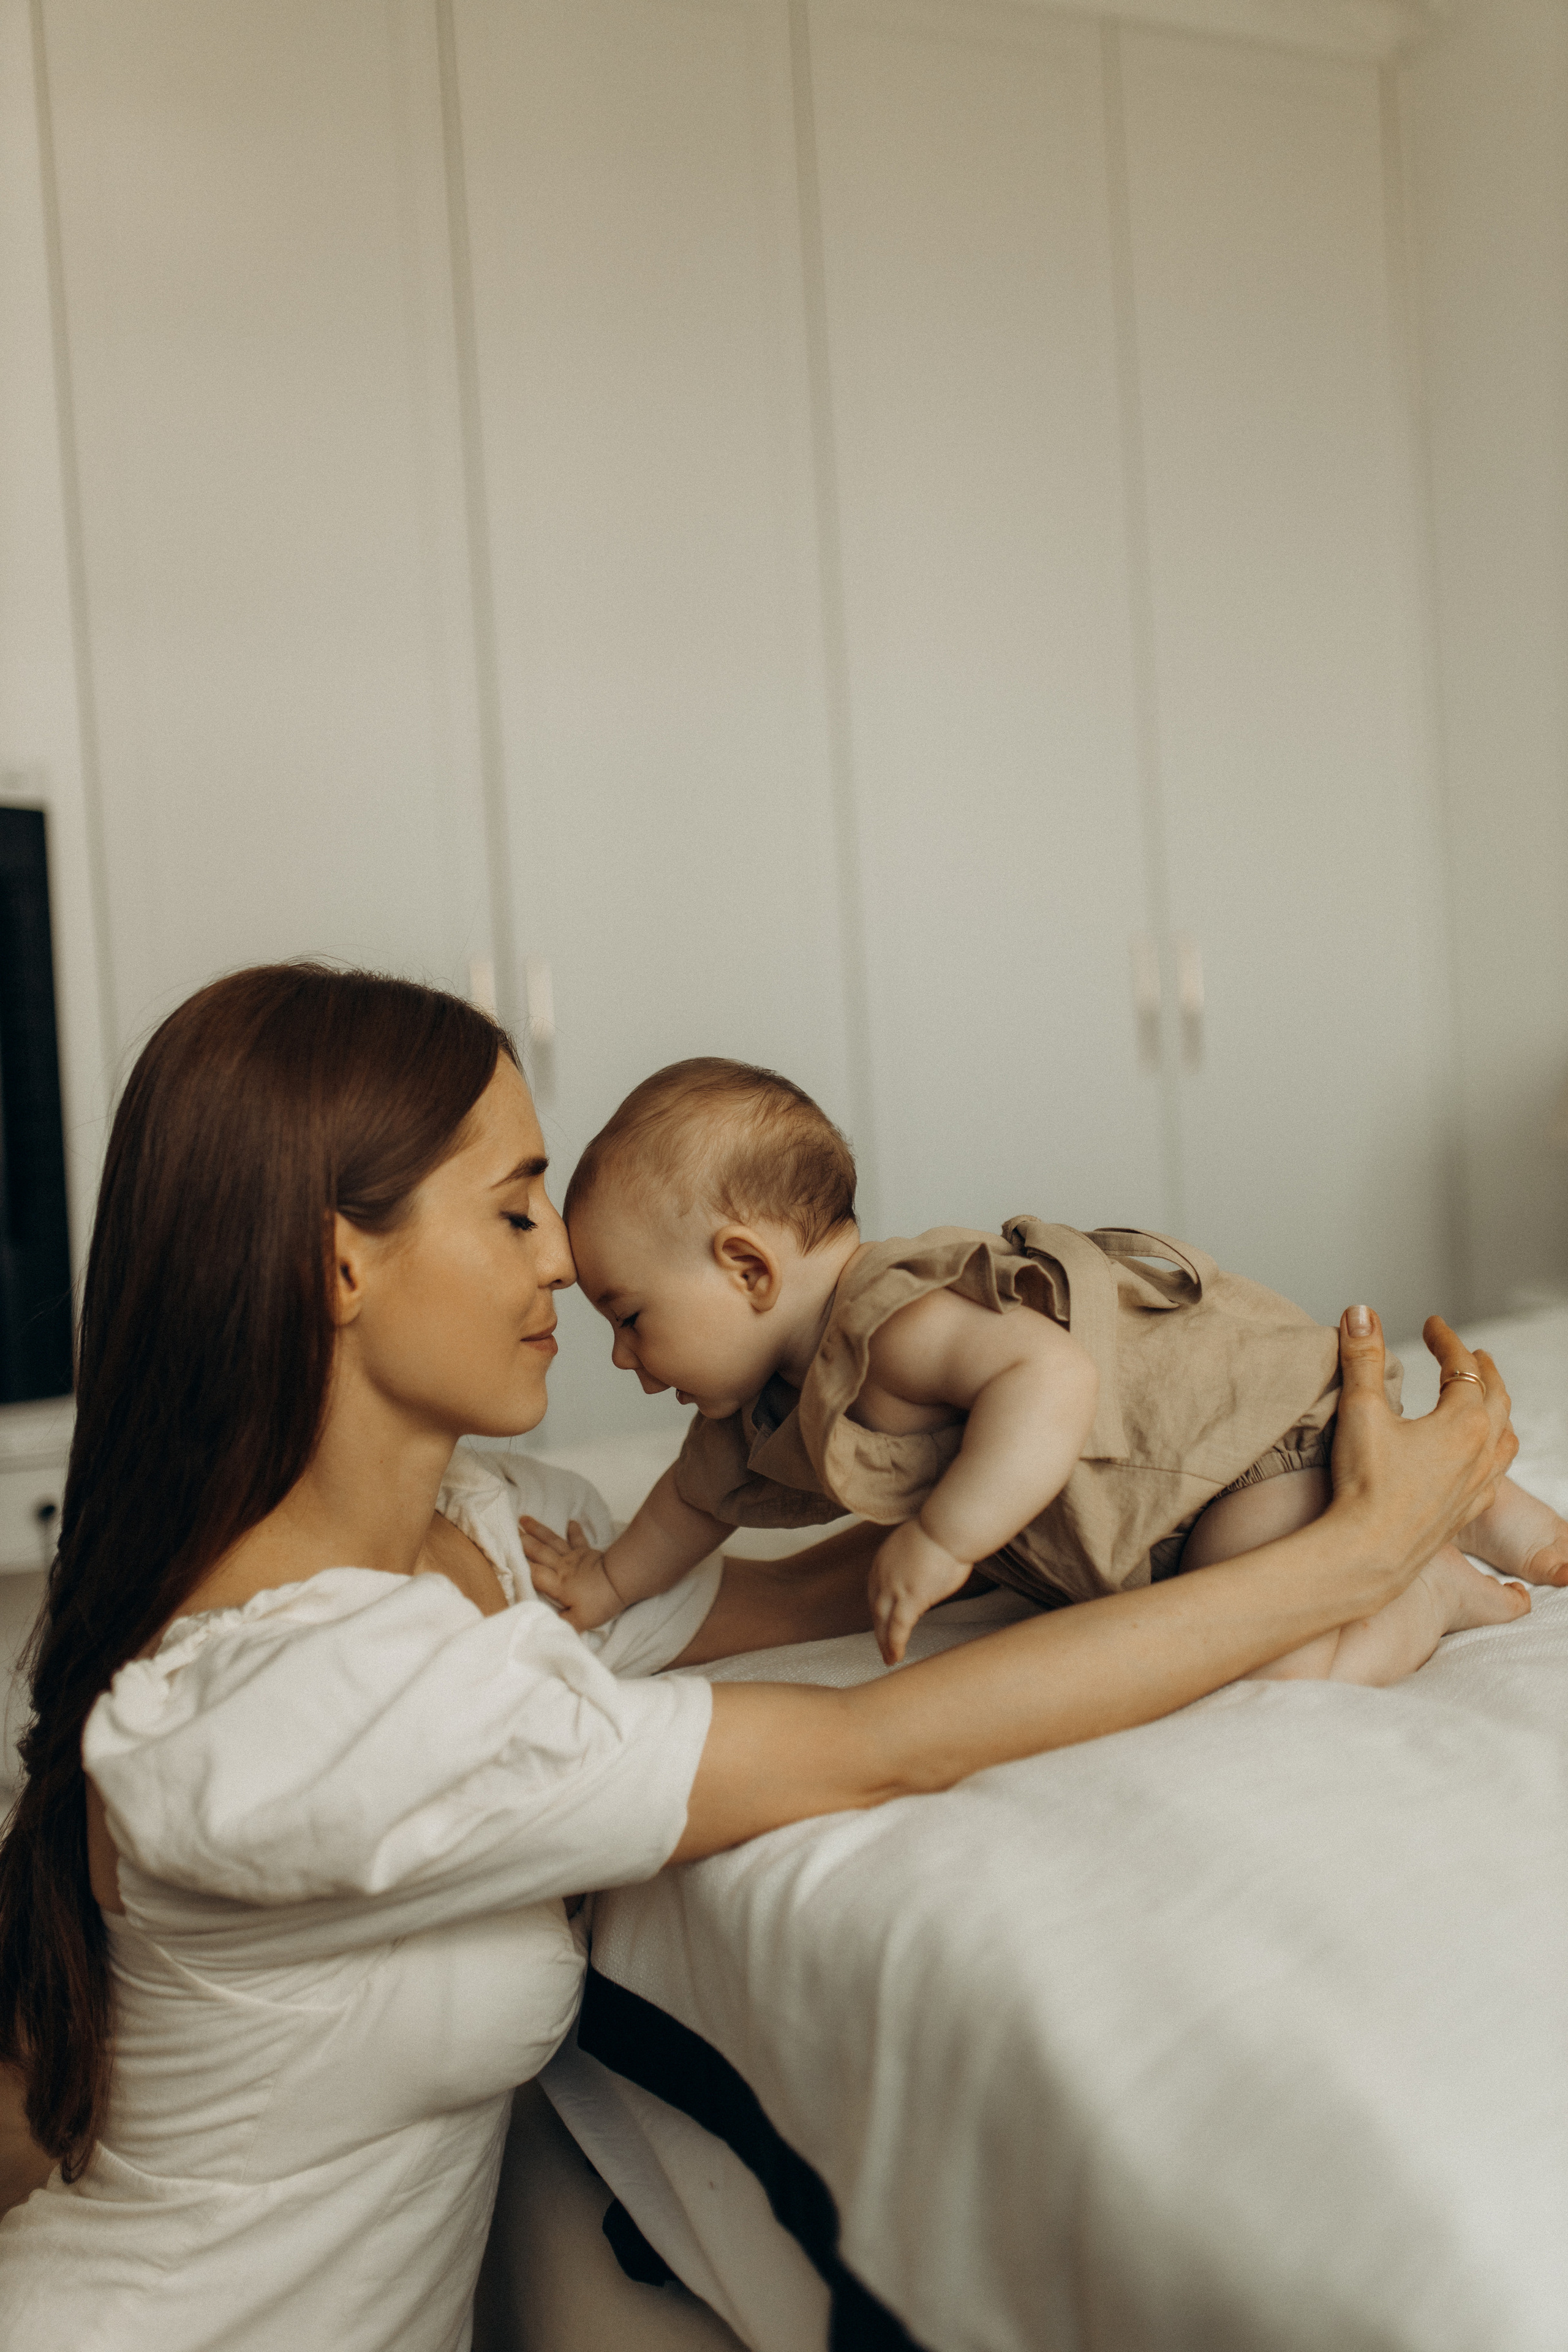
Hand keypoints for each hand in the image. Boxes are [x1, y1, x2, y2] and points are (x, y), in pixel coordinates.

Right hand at [518, 1515, 624, 1630]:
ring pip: (552, 1541)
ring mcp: (574, 1557)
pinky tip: (571, 1522)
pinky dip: (574, 1531)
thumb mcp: (579, 1621)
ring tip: (523, 1519)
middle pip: (538, 1552)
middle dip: (521, 1542)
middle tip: (507, 1530)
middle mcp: (561, 1567)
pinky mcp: (588, 1552)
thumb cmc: (600, 1602)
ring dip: (538, 1530)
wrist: (622, 1581)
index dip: (517, 1566)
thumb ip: (561, 1623)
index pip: (532, 1574)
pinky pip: (578, 1539)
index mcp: (557, 1584)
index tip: (501, 1556)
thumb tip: (546, 1625)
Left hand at [869, 1519, 970, 1665]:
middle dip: (878, 1628)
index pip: (875, 1589)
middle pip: (875, 1607)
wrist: (948, 1527)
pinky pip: (898, 1628)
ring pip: (882, 1621)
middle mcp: (883, 1574)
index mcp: (884, 1559)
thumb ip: (915, 1558)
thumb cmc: (944, 1530)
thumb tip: (924, 1566)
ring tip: (888, 1658)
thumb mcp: (920, 1543)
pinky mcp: (910, 1598)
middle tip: (881, 1644)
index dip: (878, 1606)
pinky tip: (895, 1657)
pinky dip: (894, 1644)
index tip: (881, 1618)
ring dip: (883, 1642)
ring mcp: (895, 1587)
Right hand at [1329, 1306, 1517, 1595]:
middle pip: (1496, 1398)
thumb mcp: (1360, 1410)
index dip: (1447, 1340)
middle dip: (1483, 1369)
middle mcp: (1479, 1452)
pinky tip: (1480, 1459)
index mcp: (1461, 1422)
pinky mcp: (1465, 1513)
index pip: (1463, 1367)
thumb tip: (1361, 1313)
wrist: (1369, 1553)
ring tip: (1487, 1399)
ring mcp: (1477, 1485)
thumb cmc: (1365, 1485)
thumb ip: (1363, 1358)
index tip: (1432, 1324)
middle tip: (1471, 1354)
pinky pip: (1496, 1475)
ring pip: (1505, 1438)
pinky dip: (1494, 1453)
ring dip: (1497, 1410)